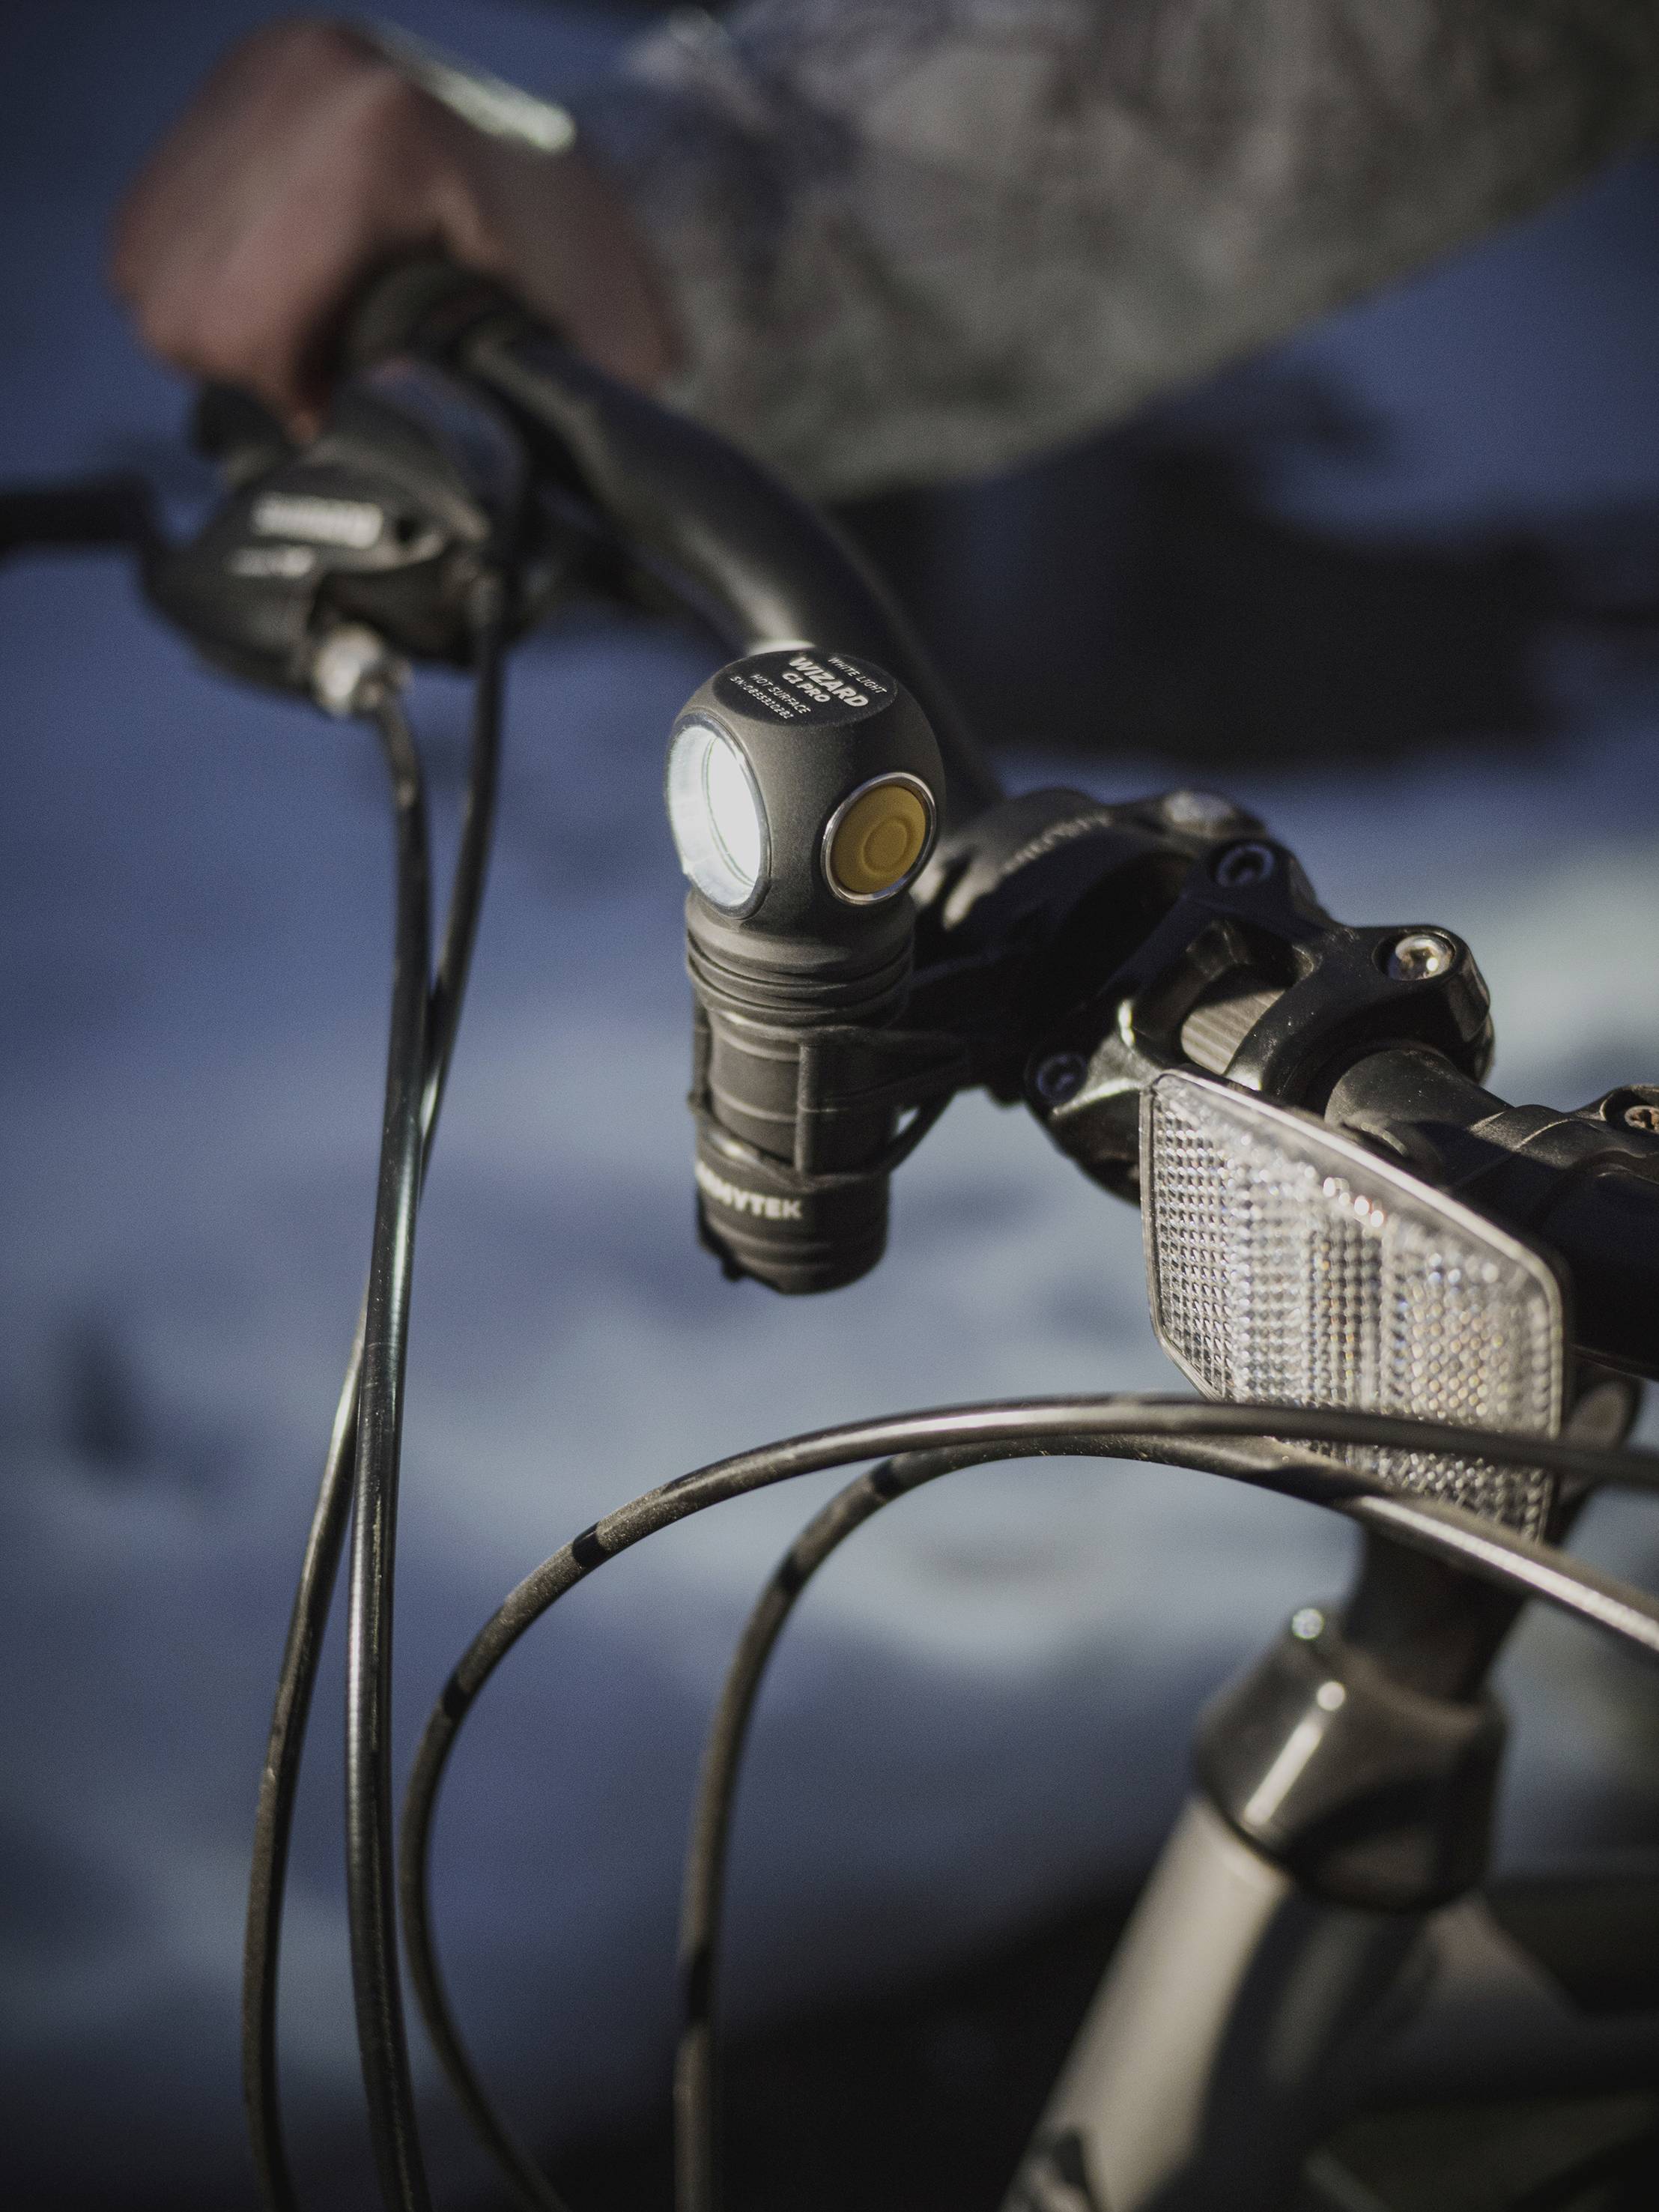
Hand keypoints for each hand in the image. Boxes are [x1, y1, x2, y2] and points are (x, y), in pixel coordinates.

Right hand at [110, 16, 676, 435]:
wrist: (586, 183)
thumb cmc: (585, 273)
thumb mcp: (559, 359)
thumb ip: (465, 416)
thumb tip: (366, 467)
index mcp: (380, 144)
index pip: (237, 319)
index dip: (285, 397)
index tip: (343, 416)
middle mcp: (303, 84)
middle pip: (173, 294)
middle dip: (244, 369)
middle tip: (323, 385)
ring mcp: (265, 74)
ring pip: (149, 259)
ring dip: (216, 327)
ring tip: (306, 342)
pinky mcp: (243, 83)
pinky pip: (158, 219)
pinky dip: (206, 277)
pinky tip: (281, 295)